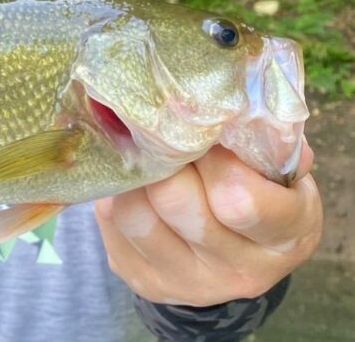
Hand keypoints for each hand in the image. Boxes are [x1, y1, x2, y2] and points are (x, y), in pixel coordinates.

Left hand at [94, 143, 322, 305]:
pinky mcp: (140, 277)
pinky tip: (134, 178)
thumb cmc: (263, 196)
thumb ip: (266, 146)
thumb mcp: (283, 175)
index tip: (209, 131)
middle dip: (166, 156)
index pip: (239, 201)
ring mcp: (184, 282)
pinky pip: (110, 222)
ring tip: (147, 153)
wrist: (235, 257)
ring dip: (135, 174)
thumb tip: (236, 111)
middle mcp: (235, 272)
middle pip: (175, 202)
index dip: (216, 158)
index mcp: (282, 240)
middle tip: (167, 132)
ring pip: (133, 213)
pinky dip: (117, 190)